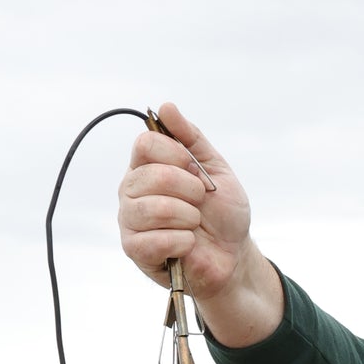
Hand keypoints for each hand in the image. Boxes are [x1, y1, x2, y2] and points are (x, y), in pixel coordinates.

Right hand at [118, 102, 282, 344]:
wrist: (233, 256)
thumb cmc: (222, 214)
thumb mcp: (215, 169)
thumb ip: (191, 138)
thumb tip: (166, 107)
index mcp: (147, 166)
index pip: (145, 144)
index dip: (177, 156)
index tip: (196, 170)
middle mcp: (131, 189)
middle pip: (150, 175)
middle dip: (189, 190)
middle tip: (200, 202)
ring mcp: (130, 220)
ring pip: (150, 208)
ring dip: (186, 217)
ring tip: (194, 224)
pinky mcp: (135, 250)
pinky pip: (153, 240)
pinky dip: (182, 241)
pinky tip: (189, 244)